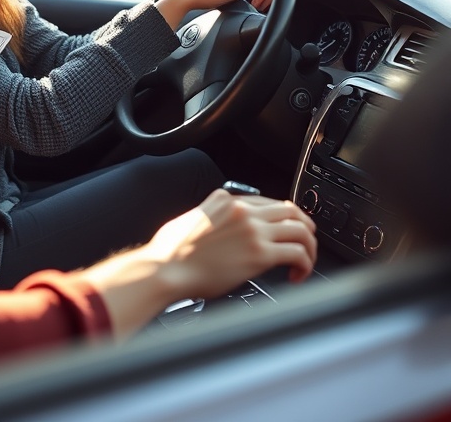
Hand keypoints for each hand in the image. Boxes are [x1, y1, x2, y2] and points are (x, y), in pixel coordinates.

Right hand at [81, 189, 315, 339]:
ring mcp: (253, 231)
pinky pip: (298, 253)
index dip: (281, 217)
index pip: (267, 201)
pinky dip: (305, 264)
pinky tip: (297, 275)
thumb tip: (221, 228)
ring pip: (301, 230)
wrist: (165, 269)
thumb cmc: (170, 252)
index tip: (284, 230)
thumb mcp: (192, 218)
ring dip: (309, 247)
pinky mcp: (260, 254)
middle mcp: (243, 211)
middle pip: (291, 211)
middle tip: (306, 242)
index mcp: (226, 200)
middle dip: (304, 227)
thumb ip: (212, 215)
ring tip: (305, 262)